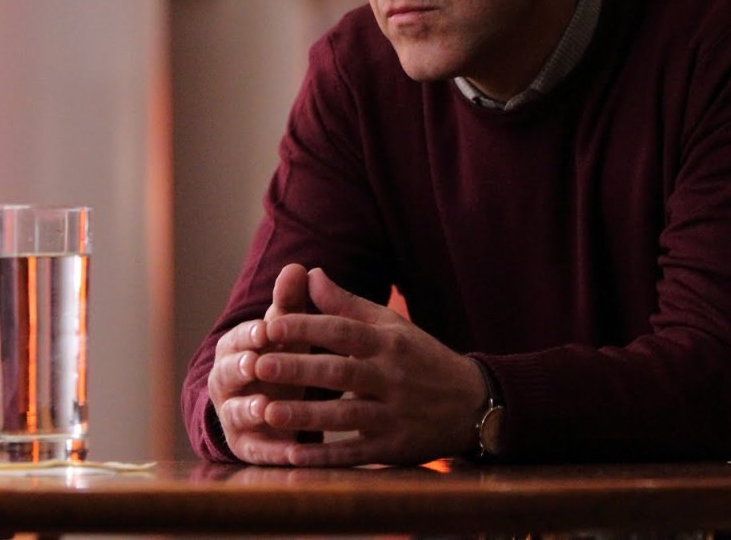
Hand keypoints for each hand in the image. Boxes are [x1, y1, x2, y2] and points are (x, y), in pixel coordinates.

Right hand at [208, 263, 310, 463]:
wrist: (270, 405)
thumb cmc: (281, 358)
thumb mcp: (286, 332)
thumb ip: (289, 304)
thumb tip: (297, 267)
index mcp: (235, 349)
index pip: (238, 339)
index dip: (250, 335)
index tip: (265, 330)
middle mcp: (227, 383)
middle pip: (227, 374)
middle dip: (239, 368)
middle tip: (254, 363)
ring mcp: (234, 416)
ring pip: (235, 412)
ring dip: (248, 408)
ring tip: (264, 406)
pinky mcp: (247, 447)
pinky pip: (257, 451)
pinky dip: (273, 450)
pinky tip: (293, 451)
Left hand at [255, 267, 487, 465]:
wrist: (472, 403)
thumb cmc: (421, 358)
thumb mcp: (391, 326)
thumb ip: (347, 304)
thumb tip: (310, 273)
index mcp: (389, 343)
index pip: (343, 331)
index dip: (307, 327)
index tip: (270, 326)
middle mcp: (392, 377)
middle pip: (341, 372)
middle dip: (298, 369)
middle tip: (258, 366)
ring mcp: (395, 415)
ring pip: (346, 414)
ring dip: (305, 416)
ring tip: (267, 412)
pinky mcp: (395, 448)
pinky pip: (356, 453)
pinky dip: (325, 457)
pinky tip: (294, 456)